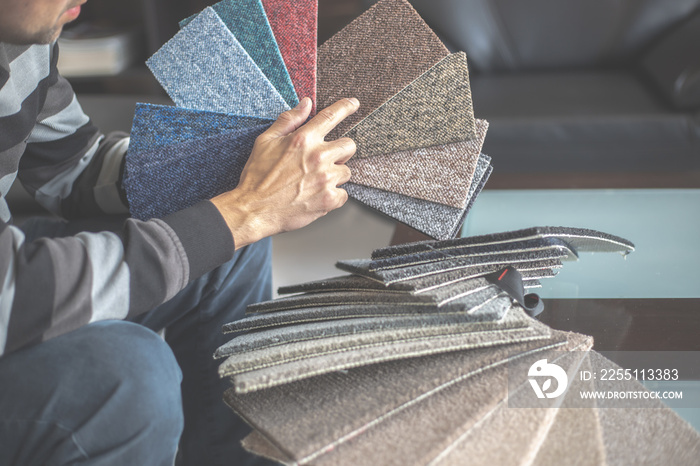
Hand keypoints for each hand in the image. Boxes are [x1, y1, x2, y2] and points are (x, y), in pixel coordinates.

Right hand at [211, 97, 358, 249]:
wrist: (254, 209)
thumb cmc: (257, 177)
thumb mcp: (266, 141)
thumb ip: (289, 120)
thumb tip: (306, 103)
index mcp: (303, 139)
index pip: (331, 116)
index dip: (345, 107)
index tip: (353, 104)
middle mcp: (318, 156)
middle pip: (349, 146)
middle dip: (341, 151)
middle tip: (326, 159)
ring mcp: (325, 178)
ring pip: (346, 172)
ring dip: (334, 176)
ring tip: (314, 182)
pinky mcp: (329, 199)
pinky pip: (343, 194)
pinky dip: (333, 196)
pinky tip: (316, 196)